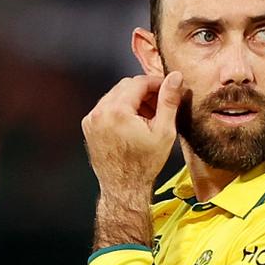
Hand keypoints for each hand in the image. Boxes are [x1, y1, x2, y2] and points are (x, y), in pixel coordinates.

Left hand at [81, 72, 183, 248]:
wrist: (124, 187)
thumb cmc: (144, 164)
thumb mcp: (164, 131)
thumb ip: (169, 100)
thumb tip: (175, 77)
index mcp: (117, 111)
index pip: (139, 82)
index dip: (157, 83)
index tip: (169, 90)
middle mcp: (100, 112)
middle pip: (126, 86)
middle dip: (145, 92)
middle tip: (160, 106)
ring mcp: (91, 119)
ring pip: (116, 95)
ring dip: (133, 100)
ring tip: (148, 117)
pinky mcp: (89, 126)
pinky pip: (107, 107)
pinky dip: (121, 109)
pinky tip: (134, 123)